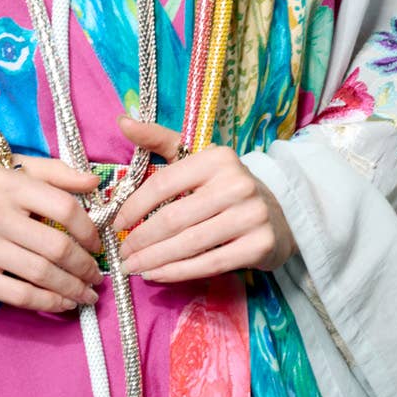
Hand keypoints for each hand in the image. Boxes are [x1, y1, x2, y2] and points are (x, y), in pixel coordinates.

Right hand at [0, 157, 103, 312]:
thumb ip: (51, 173)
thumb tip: (94, 181)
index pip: (63, 207)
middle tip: (96, 276)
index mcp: (6, 183)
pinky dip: (48, 302)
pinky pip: (20, 295)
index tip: (97, 244)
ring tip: (86, 294)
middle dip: (85, 266)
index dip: (89, 230)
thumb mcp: (4, 172)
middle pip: (56, 246)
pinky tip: (63, 303)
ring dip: (73, 288)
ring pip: (42, 274)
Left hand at [112, 118, 296, 281]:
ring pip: (190, 244)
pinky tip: (158, 274)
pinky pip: (210, 264)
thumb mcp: (195, 158)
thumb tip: (123, 121)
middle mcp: (237, 184)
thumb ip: (158, 139)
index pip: (164, 183)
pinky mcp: (259, 245)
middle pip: (174, 218)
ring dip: (155, 260)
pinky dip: (178, 272)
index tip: (117, 224)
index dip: (135, 206)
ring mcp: (251, 215)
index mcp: (216, 158)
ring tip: (134, 267)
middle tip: (122, 254)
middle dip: (141, 239)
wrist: (279, 214)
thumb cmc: (224, 186)